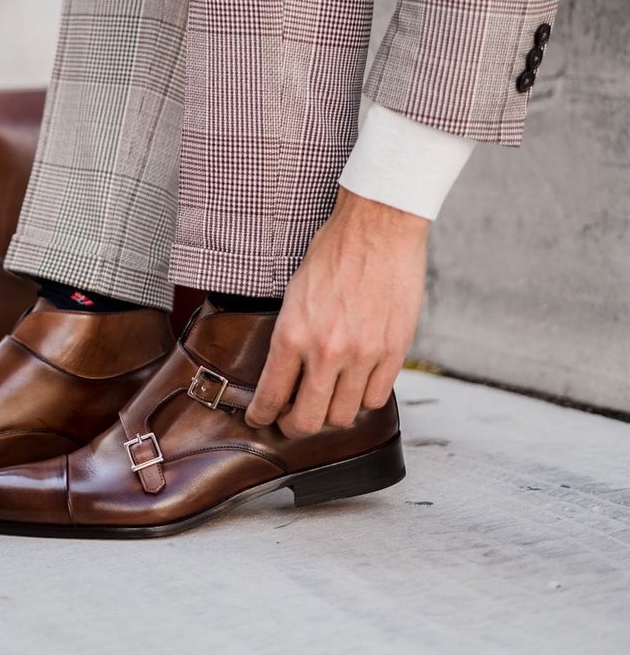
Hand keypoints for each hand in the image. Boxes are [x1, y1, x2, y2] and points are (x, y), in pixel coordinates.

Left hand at [245, 185, 429, 435]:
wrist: (378, 227)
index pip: (271, 396)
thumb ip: (291, 337)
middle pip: (308, 421)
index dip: (262, 416)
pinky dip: (364, 398)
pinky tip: (357, 386)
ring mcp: (363, 355)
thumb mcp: (295, 293)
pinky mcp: (393, 352)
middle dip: (294, 427)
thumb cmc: (333, 252)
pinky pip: (376, 398)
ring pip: (343, 415)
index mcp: (293, 333)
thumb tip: (286, 373)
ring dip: (331, 413)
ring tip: (326, 401)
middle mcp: (326, 351)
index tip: (261, 419)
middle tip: (292, 421)